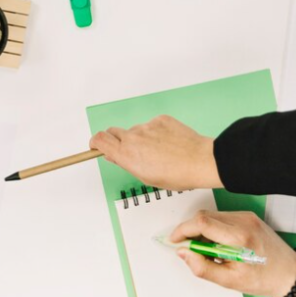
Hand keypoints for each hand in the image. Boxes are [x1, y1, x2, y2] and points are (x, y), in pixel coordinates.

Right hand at [89, 115, 221, 190]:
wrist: (200, 161)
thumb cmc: (177, 174)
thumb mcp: (146, 177)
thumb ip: (127, 163)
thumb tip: (116, 156)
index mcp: (126, 155)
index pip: (99, 140)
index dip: (95, 142)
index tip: (95, 145)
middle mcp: (133, 137)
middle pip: (113, 132)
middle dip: (116, 140)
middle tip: (127, 150)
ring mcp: (147, 126)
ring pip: (135, 130)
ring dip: (140, 138)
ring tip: (158, 151)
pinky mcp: (160, 119)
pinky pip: (151, 125)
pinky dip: (156, 132)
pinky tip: (168, 143)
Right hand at [170, 210, 295, 296]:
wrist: (290, 274)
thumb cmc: (264, 279)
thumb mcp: (230, 281)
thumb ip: (202, 267)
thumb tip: (183, 253)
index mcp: (239, 238)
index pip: (201, 222)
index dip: (183, 230)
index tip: (174, 240)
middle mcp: (243, 222)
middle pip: (204, 216)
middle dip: (191, 230)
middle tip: (189, 249)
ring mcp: (247, 217)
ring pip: (212, 215)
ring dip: (202, 229)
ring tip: (209, 251)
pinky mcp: (248, 216)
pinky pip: (223, 217)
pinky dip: (214, 228)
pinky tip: (220, 245)